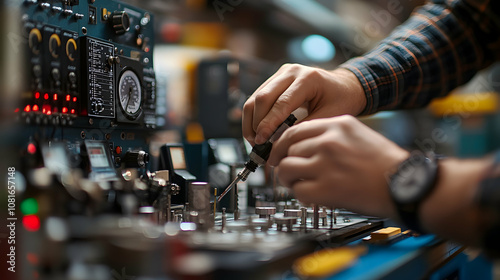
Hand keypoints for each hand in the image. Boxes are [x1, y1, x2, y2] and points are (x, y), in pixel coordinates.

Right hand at [242, 64, 365, 145]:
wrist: (344, 86)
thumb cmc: (341, 100)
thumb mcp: (329, 116)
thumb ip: (305, 127)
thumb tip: (279, 142)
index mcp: (308, 79)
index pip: (281, 103)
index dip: (268, 124)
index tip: (262, 142)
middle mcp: (291, 71)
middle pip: (263, 97)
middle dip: (256, 123)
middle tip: (257, 144)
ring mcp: (281, 73)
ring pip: (255, 97)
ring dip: (251, 121)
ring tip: (254, 141)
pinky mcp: (275, 79)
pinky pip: (257, 97)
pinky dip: (254, 116)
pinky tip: (256, 132)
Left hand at [268, 115, 408, 217]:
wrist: (406, 185)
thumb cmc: (387, 164)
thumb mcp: (359, 135)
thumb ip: (331, 136)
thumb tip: (303, 146)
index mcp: (338, 124)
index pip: (295, 130)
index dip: (283, 144)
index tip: (280, 152)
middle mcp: (329, 141)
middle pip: (287, 148)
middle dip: (284, 162)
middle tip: (287, 171)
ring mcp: (326, 164)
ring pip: (287, 168)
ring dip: (289, 179)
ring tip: (300, 184)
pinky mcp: (326, 189)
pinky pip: (298, 191)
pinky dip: (301, 196)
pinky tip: (313, 196)